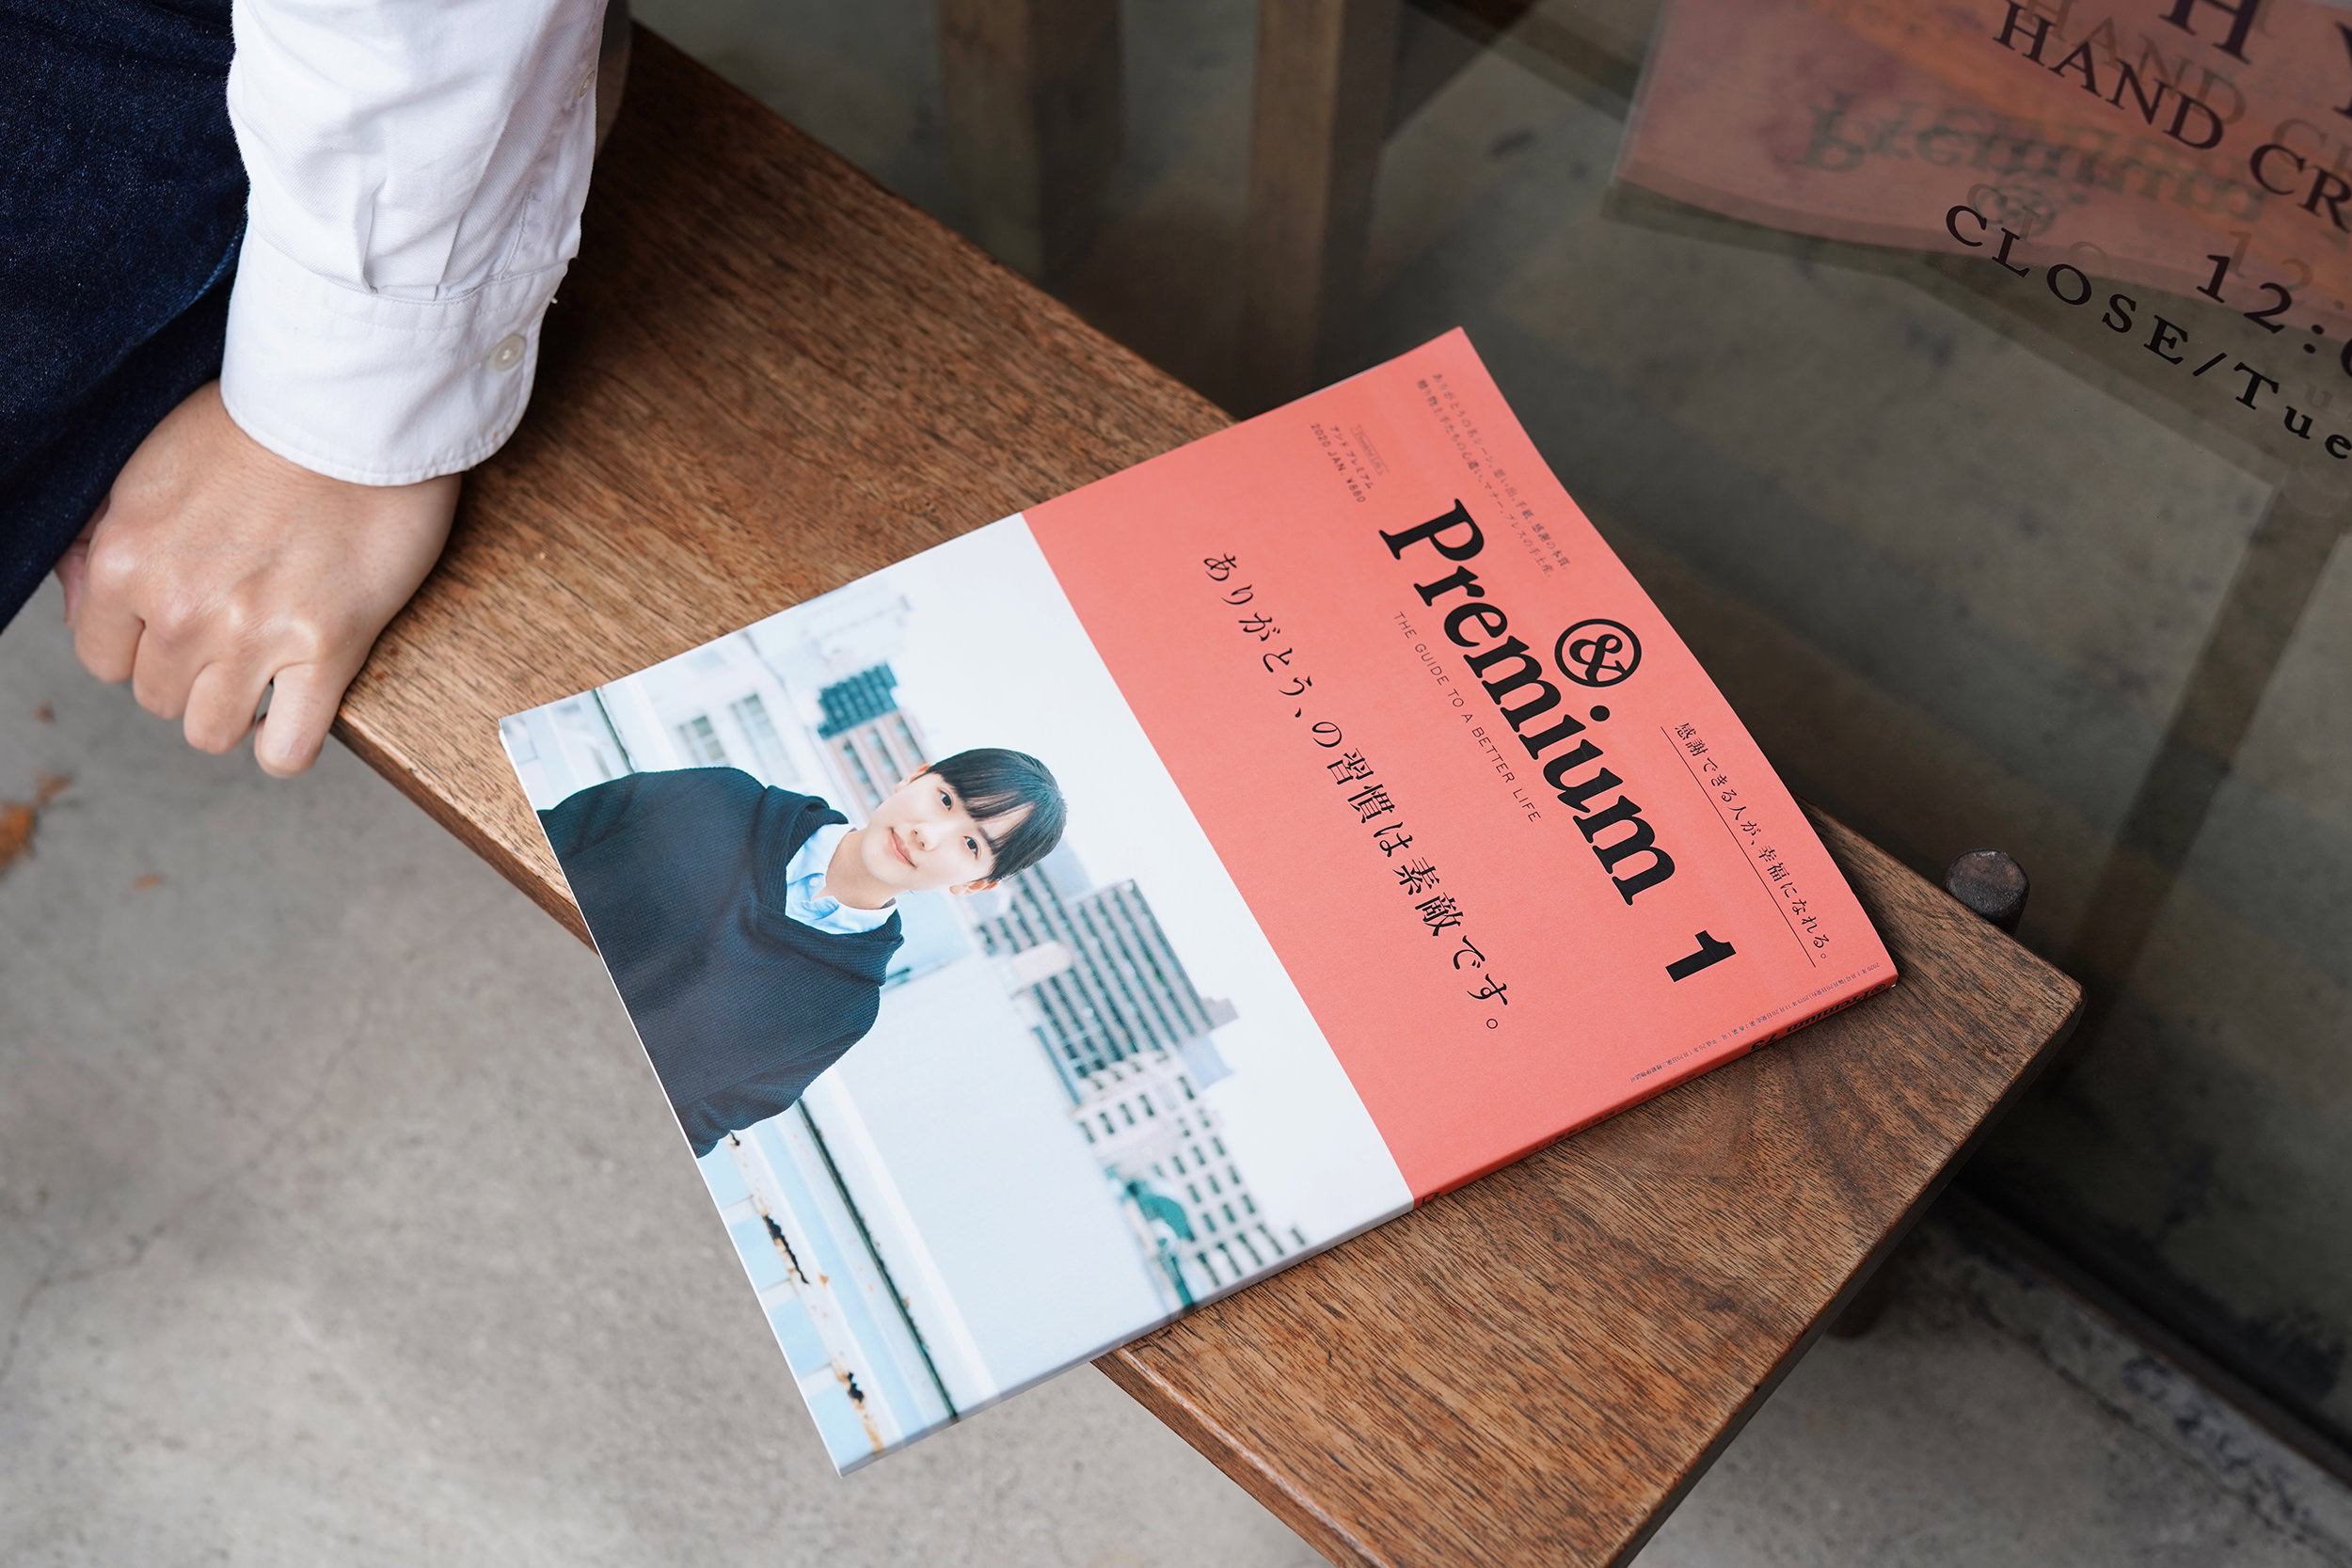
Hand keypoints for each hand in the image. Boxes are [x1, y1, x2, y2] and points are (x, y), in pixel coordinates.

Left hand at [57, 382, 457, 775]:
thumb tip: (81, 597)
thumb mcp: (151, 464)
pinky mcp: (327, 649)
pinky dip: (286, 746)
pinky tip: (297, 711)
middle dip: (190, 673)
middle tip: (233, 633)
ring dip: (234, 709)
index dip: (139, 644)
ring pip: (211, 730)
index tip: (178, 624)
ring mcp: (253, 635)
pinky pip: (287, 749)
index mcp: (126, 558)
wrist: (355, 406)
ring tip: (265, 672)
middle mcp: (178, 607)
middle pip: (157, 697)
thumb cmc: (260, 421)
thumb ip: (104, 535)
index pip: (100, 656)